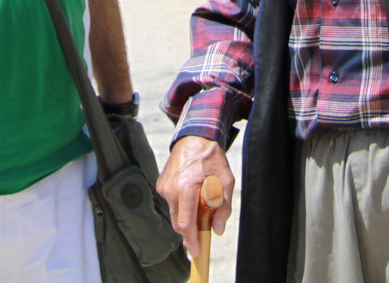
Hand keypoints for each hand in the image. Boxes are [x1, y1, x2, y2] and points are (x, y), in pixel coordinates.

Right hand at [157, 135, 234, 257]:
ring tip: (200, 203)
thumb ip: (223, 207)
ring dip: (186, 215)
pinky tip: (191, 192)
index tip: (196, 252)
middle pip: (178, 222)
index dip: (191, 240)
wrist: (195, 137)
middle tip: (204, 229)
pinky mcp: (161, 184)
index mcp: (186, 188)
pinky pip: (171, 202)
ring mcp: (164, 186)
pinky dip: (181, 204)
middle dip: (190, 231)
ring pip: (174, 213)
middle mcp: (171, 189)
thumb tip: (218, 230)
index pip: (185, 223)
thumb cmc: (212, 158)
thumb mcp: (226, 181)